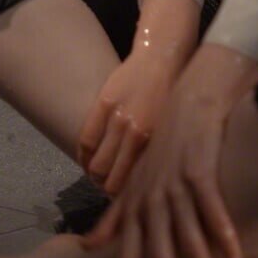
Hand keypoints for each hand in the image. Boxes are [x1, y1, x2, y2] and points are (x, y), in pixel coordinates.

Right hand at [76, 50, 182, 196]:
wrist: (163, 57)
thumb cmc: (173, 95)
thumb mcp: (171, 130)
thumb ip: (157, 154)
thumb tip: (146, 186)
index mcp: (155, 142)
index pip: (131, 184)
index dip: (124, 197)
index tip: (125, 200)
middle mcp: (134, 132)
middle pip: (109, 178)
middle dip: (107, 189)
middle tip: (110, 189)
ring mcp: (116, 118)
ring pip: (95, 162)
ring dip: (94, 174)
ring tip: (100, 175)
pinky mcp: (102, 104)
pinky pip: (85, 139)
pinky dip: (84, 155)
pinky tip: (88, 159)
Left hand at [79, 75, 243, 257]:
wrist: (186, 107)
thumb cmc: (161, 148)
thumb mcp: (131, 184)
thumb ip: (113, 218)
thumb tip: (89, 248)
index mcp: (133, 208)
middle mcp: (150, 201)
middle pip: (159, 257)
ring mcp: (174, 187)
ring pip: (188, 240)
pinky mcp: (199, 173)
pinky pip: (213, 212)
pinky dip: (224, 236)